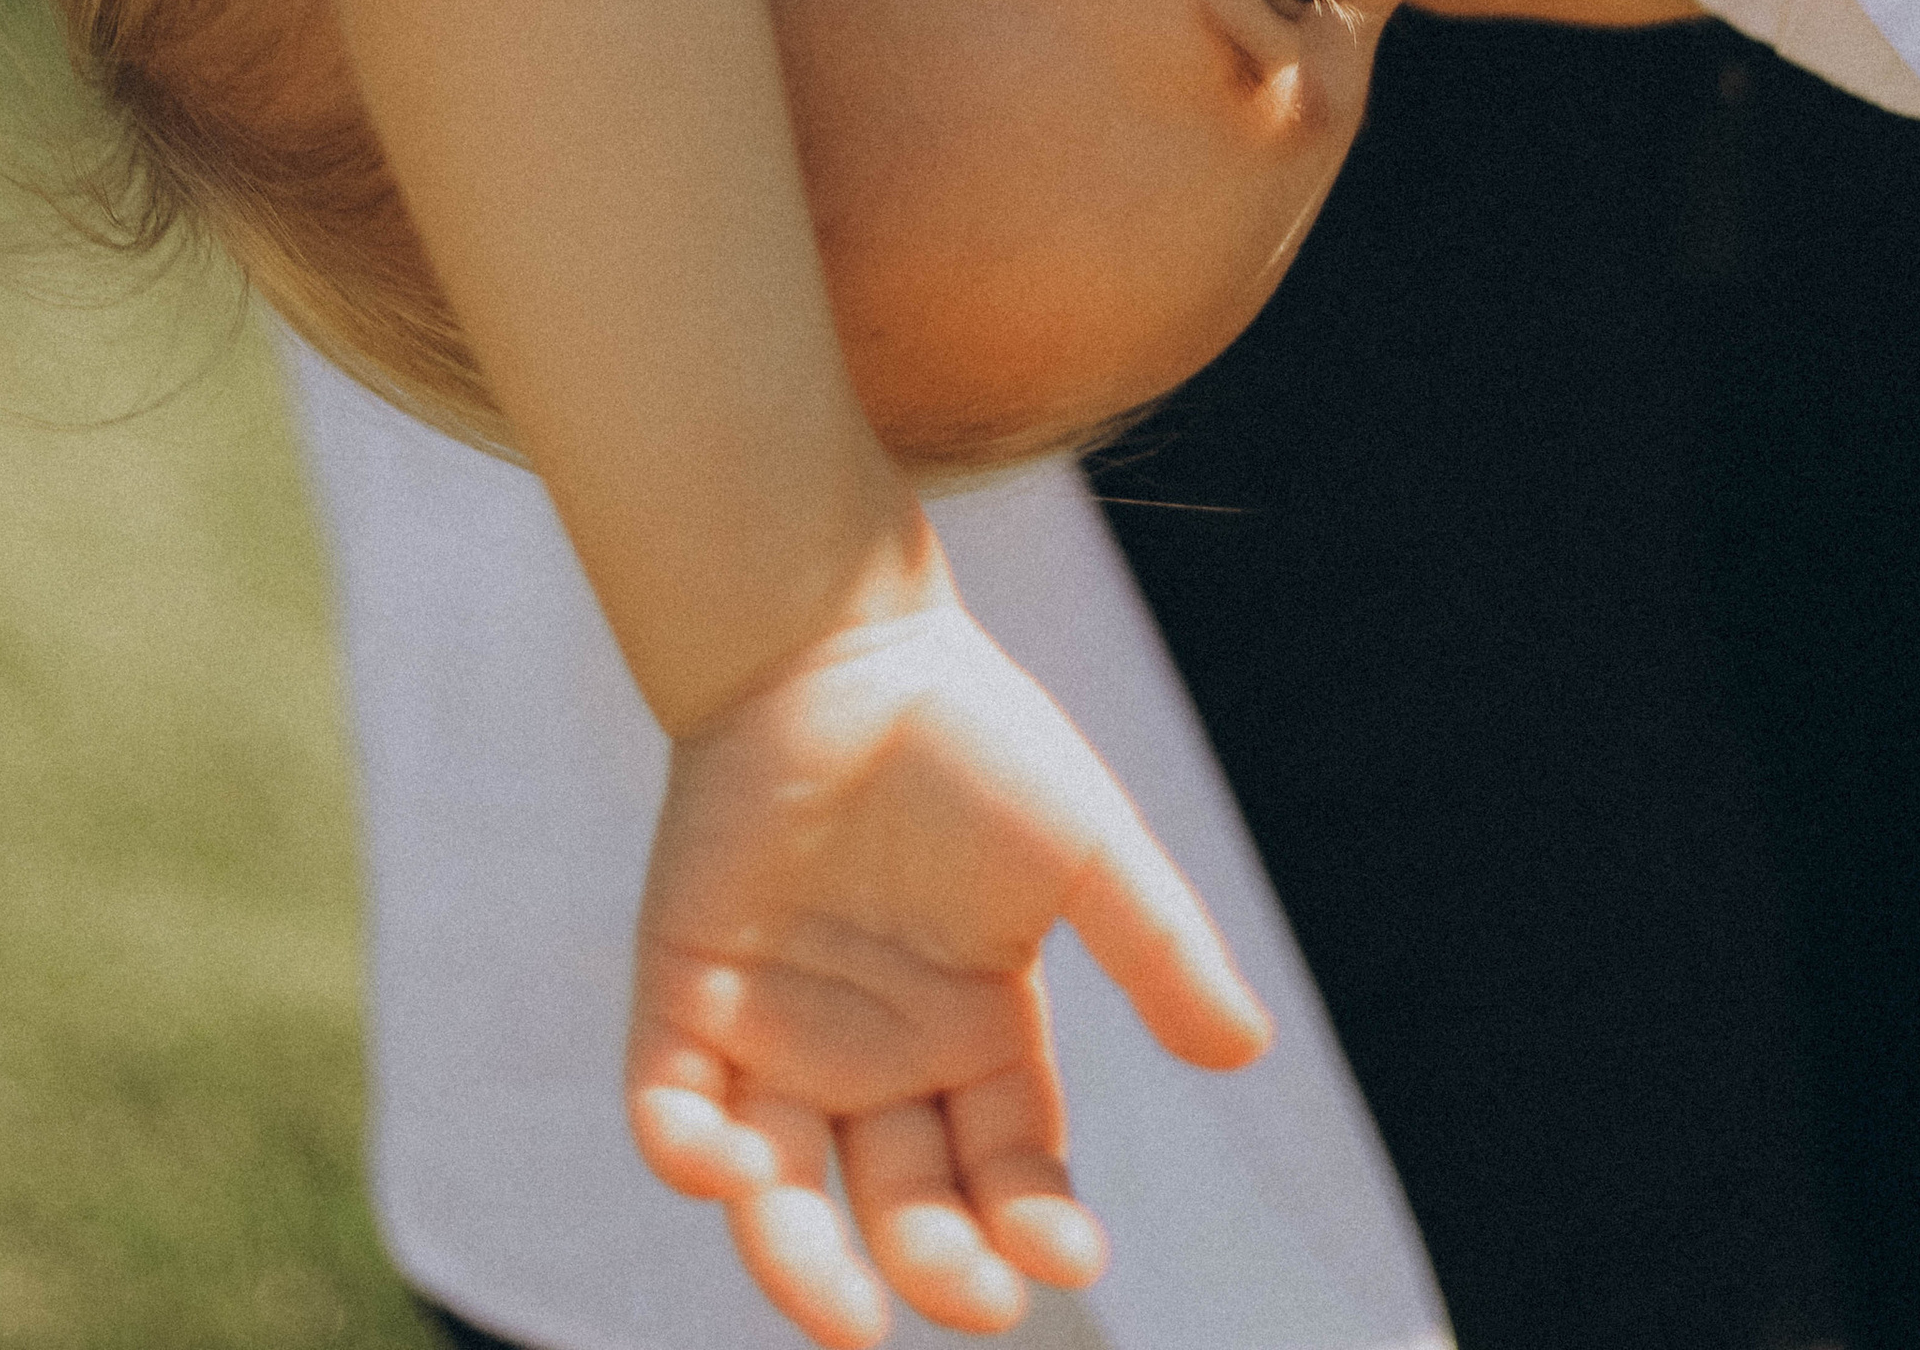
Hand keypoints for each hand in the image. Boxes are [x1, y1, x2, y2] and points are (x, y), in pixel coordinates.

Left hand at [629, 568, 1271, 1342]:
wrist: (837, 638)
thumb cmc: (970, 734)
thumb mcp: (1088, 845)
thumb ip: (1158, 945)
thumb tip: (1245, 1049)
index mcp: (974, 1029)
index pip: (1009, 1167)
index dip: (1036, 1223)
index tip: (1068, 1256)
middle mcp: (877, 1053)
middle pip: (904, 1198)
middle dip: (938, 1261)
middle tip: (970, 1295)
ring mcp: (777, 1029)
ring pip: (781, 1185)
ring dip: (802, 1262)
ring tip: (847, 1317)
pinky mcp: (687, 987)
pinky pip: (673, 1098)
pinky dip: (686, 1145)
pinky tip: (724, 1167)